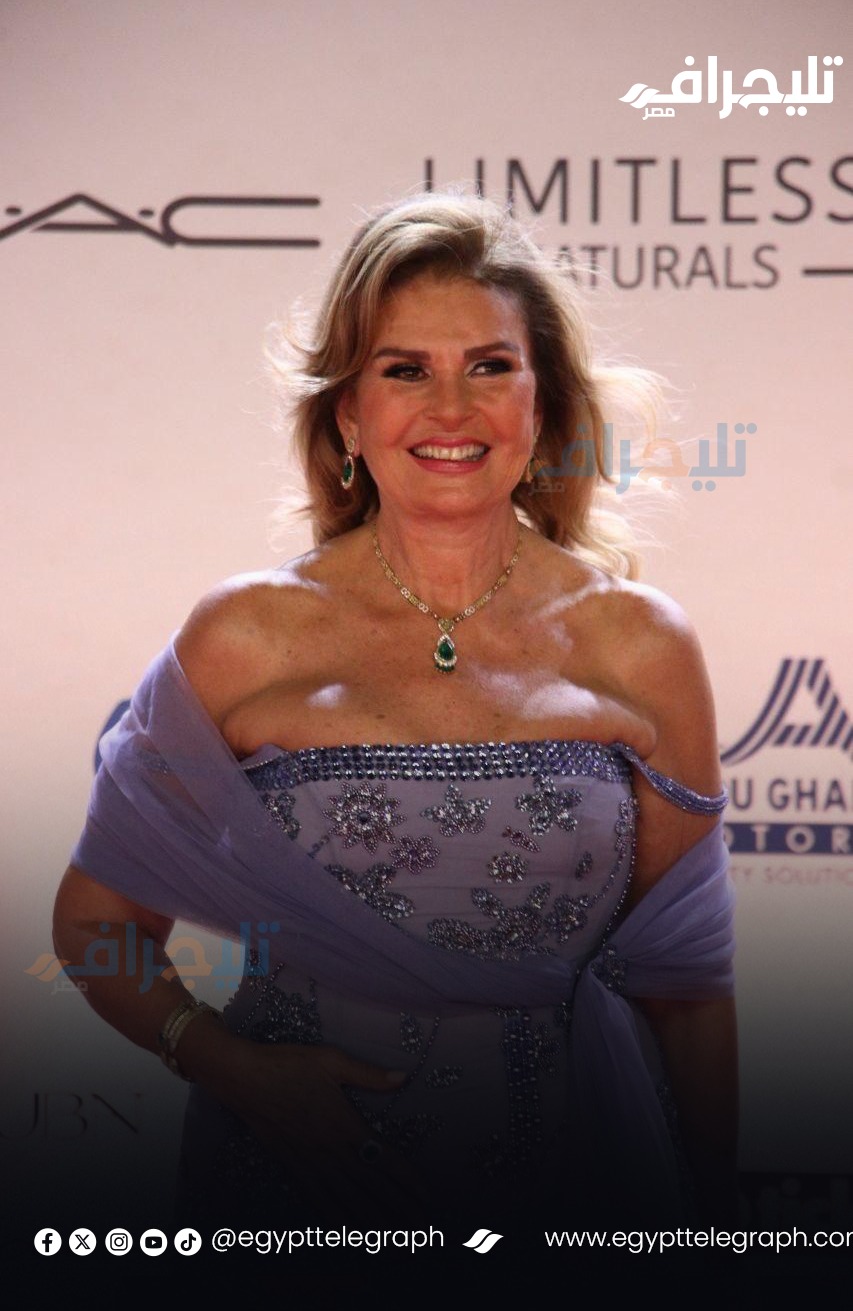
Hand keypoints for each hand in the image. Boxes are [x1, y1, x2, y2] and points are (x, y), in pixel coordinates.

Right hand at [182, 1021, 427, 1219]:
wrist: (242, 1077)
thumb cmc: (288, 1064)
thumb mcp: (331, 1060)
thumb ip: (368, 1074)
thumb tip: (403, 1077)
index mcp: (344, 1124)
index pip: (384, 1158)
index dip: (407, 1179)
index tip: (427, 1195)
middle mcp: (330, 1150)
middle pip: (370, 1187)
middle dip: (397, 1208)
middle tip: (420, 1227)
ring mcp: (309, 1162)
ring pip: (346, 1199)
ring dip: (371, 1219)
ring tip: (393, 1238)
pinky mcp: (291, 1167)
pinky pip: (316, 1199)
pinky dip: (334, 1217)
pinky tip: (346, 1231)